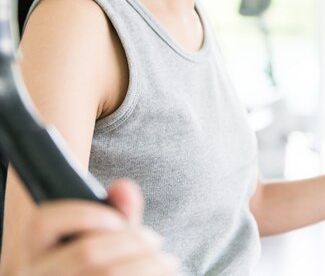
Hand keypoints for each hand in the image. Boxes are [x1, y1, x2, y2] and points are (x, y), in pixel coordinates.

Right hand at [18, 179, 178, 275]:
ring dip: (147, 264)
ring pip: (106, 274)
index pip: (44, 221)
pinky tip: (159, 273)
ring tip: (165, 262)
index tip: (116, 221)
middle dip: (131, 241)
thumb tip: (124, 186)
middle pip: (86, 252)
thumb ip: (114, 214)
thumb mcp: (99, 240)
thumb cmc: (92, 268)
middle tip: (155, 241)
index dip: (85, 215)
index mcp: (31, 254)